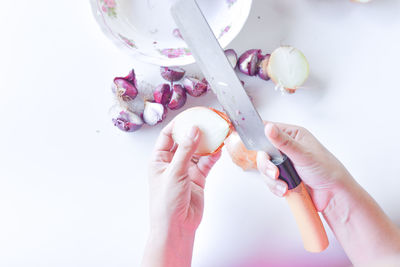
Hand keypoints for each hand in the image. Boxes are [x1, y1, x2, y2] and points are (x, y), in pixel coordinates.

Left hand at [148, 121, 220, 232]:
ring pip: (197, 151)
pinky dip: (213, 156)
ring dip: (207, 143)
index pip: (167, 135)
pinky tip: (218, 149)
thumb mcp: (174, 173)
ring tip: (217, 132)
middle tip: (207, 121)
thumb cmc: (165, 204)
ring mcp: (186, 170)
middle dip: (195, 131)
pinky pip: (206, 163)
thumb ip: (185, 150)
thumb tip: (193, 130)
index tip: (191, 116)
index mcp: (159, 160)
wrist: (177, 227)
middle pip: (184, 141)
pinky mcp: (198, 178)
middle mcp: (172, 163)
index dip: (179, 124)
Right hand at [256, 122, 399, 263]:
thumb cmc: (326, 169)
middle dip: (267, 166)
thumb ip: (283, 141)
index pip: (268, 129)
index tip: (255, 144)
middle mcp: (286, 147)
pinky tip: (286, 190)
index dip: (259, 136)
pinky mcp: (282, 177)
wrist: (333, 194)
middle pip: (263, 152)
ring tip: (285, 186)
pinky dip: (276, 187)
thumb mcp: (303, 153)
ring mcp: (283, 163)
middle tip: (275, 173)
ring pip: (264, 169)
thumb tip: (268, 128)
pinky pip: (270, 181)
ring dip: (272, 180)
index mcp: (292, 135)